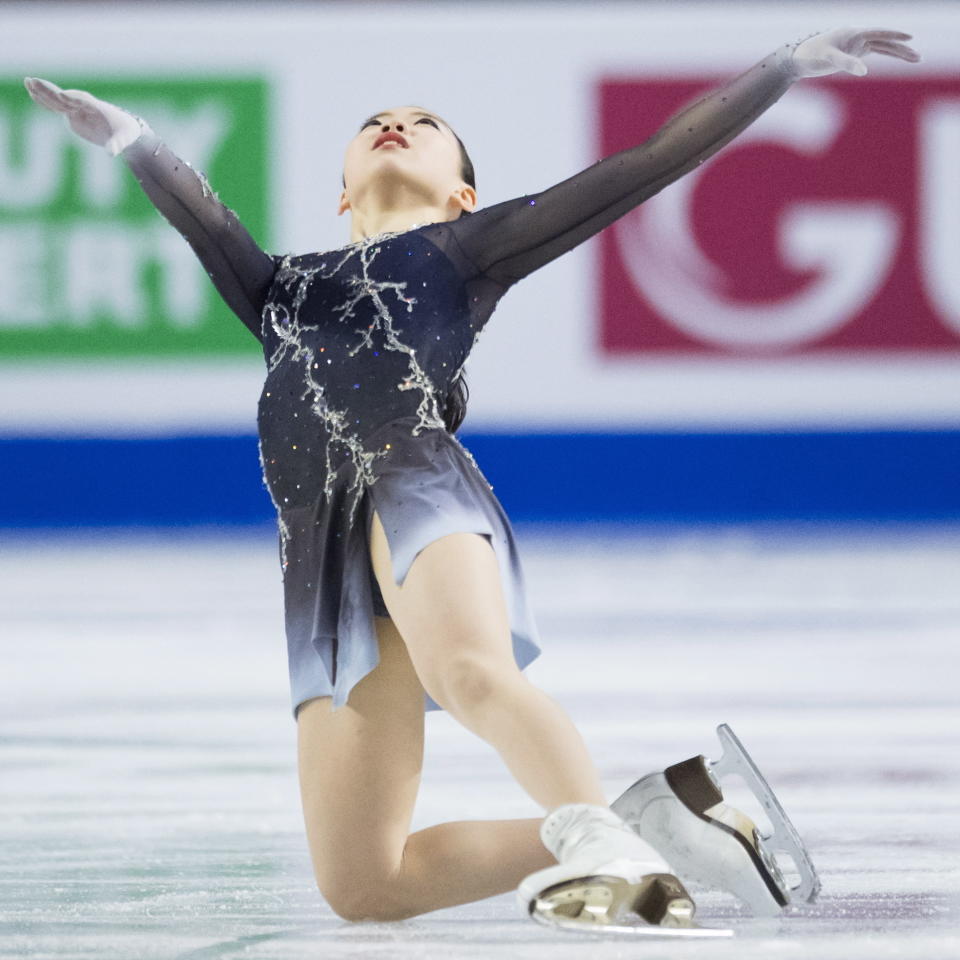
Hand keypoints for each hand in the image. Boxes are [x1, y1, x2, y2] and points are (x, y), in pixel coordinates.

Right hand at [23, 76, 144, 155]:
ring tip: (27, 81)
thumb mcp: (124, 139)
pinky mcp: (72, 114)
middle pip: (66, 96)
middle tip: (35, 81)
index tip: (62, 94)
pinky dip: (45, 101)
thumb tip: (113, 153)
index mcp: (97, 108)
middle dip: (51, 90)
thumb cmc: (125, 133)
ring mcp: (77, 109)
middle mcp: (85, 105)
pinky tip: (31, 93)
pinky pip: (57, 106)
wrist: (123, 129)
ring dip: (43, 91)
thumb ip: (117, 144)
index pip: (83, 101)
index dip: (73, 98)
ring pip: (58, 99)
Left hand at [790, 27, 920, 78]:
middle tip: (918, 57)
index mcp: (853, 33)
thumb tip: (865, 71)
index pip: (878, 33)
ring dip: (899, 53)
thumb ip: (846, 63)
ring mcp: (858, 44)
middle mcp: (858, 36)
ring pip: (884, 47)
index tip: (910, 37)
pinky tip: (901, 58)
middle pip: (885, 41)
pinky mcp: (856, 52)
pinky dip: (888, 55)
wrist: (799, 59)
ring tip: (916, 59)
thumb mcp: (828, 59)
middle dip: (902, 49)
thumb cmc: (811, 55)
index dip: (894, 35)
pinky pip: (876, 52)